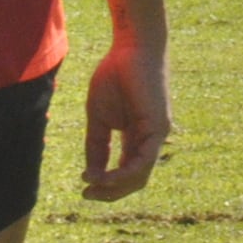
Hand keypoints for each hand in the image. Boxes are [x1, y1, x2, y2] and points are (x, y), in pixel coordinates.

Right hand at [81, 37, 171, 201]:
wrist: (132, 48)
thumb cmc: (115, 76)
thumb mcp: (99, 118)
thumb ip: (97, 146)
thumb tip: (91, 176)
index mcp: (136, 138)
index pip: (126, 172)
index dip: (105, 186)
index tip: (83, 189)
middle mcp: (150, 139)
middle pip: (135, 180)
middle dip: (111, 193)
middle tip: (87, 195)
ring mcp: (157, 134)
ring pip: (141, 175)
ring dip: (116, 187)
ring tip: (92, 187)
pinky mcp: (159, 126)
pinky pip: (144, 159)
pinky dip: (124, 173)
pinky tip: (105, 177)